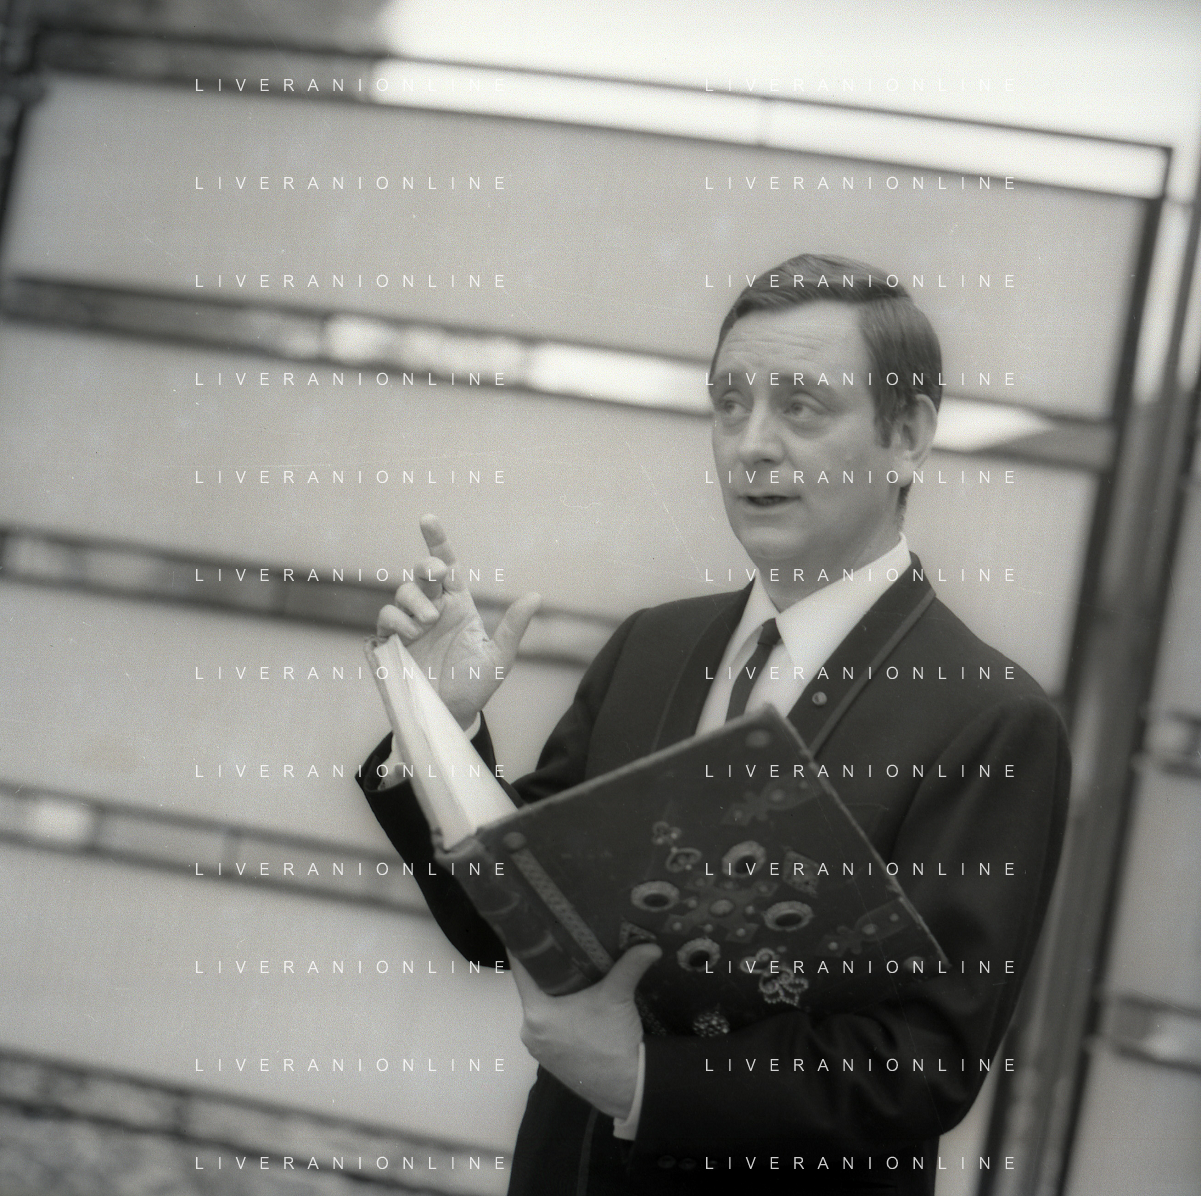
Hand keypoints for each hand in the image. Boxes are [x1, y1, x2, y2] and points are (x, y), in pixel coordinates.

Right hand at [377, 515, 540, 727]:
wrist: (451, 716)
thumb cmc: (476, 686)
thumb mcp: (499, 658)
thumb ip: (514, 627)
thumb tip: (535, 596)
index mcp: (459, 606)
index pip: (447, 566)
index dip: (437, 541)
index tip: (428, 519)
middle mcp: (433, 609)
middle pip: (421, 573)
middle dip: (425, 566)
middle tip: (435, 577)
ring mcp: (411, 625)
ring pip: (403, 592)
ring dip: (415, 601)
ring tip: (428, 622)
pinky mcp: (392, 642)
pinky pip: (386, 617)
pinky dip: (398, 620)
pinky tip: (412, 634)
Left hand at [510, 944, 661, 1119]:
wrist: (628, 1087)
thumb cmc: (614, 1040)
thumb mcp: (619, 996)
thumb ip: (630, 966)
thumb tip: (652, 945)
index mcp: (537, 1013)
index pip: (521, 971)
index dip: (525, 948)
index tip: (529, 928)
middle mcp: (529, 1032)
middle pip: (533, 989)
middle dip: (546, 970)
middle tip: (560, 944)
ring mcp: (538, 1049)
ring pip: (541, 1009)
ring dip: (553, 994)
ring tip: (570, 970)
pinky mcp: (549, 1060)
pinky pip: (548, 1027)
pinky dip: (558, 1014)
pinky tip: (575, 1004)